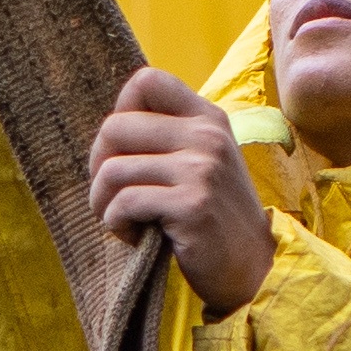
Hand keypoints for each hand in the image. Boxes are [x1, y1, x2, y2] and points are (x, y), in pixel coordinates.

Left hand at [88, 68, 276, 316]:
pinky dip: (117, 224)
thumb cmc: (213, 218)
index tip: (125, 151)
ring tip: (126, 221)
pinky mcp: (191, 203)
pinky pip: (123, 203)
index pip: (147, 80)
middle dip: (99, 166)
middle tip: (113, 196)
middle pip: (114, 127)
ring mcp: (201, 168)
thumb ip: (168, 137)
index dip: (120, 113)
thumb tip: (109, 129)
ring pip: (112, 170)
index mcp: (207, 118)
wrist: (252, 269)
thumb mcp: (201, 163)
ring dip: (104, 203)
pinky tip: (137, 236)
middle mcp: (206, 135)